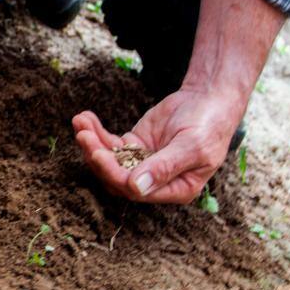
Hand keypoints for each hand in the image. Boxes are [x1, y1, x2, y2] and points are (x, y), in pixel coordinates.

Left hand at [72, 84, 245, 203]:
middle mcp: (155, 181)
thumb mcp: (192, 146)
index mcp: (175, 189)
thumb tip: (136, 187)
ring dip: (92, 143)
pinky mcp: (134, 146)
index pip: (136, 190)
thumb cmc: (208, 125)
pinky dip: (96, 132)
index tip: (98, 154)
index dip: (114, 174)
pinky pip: (110, 144)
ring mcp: (142, 163)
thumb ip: (164, 167)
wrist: (209, 99)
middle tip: (83, 135)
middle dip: (97, 157)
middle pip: (116, 177)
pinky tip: (84, 118)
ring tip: (80, 122)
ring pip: (109, 160)